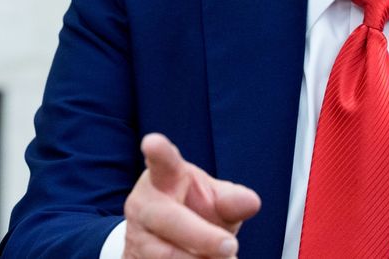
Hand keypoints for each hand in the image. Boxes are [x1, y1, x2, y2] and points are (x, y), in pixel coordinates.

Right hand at [123, 133, 260, 258]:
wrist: (163, 241)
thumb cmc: (192, 210)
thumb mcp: (214, 200)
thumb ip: (231, 201)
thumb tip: (251, 202)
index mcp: (164, 177)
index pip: (161, 161)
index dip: (157, 151)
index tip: (152, 142)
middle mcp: (145, 204)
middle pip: (170, 219)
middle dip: (202, 237)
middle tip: (231, 246)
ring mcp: (137, 235)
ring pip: (166, 254)